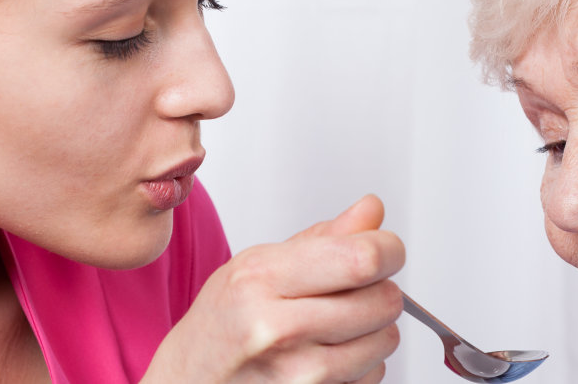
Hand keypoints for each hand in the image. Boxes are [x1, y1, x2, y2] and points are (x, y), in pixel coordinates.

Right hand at [143, 195, 404, 382]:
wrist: (188, 383)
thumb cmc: (221, 325)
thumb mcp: (256, 266)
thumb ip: (322, 239)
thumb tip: (371, 212)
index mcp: (261, 280)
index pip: (362, 259)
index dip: (389, 249)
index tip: (386, 249)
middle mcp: (277, 328)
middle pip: (383, 300)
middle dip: (382, 290)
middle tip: (358, 291)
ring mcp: (296, 374)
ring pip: (385, 340)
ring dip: (375, 330)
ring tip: (338, 326)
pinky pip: (373, 375)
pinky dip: (363, 364)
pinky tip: (329, 356)